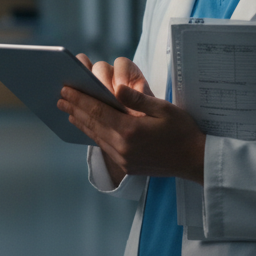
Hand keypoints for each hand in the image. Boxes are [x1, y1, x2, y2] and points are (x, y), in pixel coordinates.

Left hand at [62, 55, 205, 183]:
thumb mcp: (164, 109)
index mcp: (131, 130)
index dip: (80, 99)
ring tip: (67, 110)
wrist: (195, 161)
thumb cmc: (182, 131)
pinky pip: (103, 146)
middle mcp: (123, 146)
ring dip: (80, 121)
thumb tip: (116, 89)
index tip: (66, 89)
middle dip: (75, 108)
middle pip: (92, 124)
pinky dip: (92, 133)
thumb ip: (138, 99)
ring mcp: (123, 158)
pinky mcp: (126, 165)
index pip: (98, 111)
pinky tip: (87, 126)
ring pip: (95, 136)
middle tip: (60, 97)